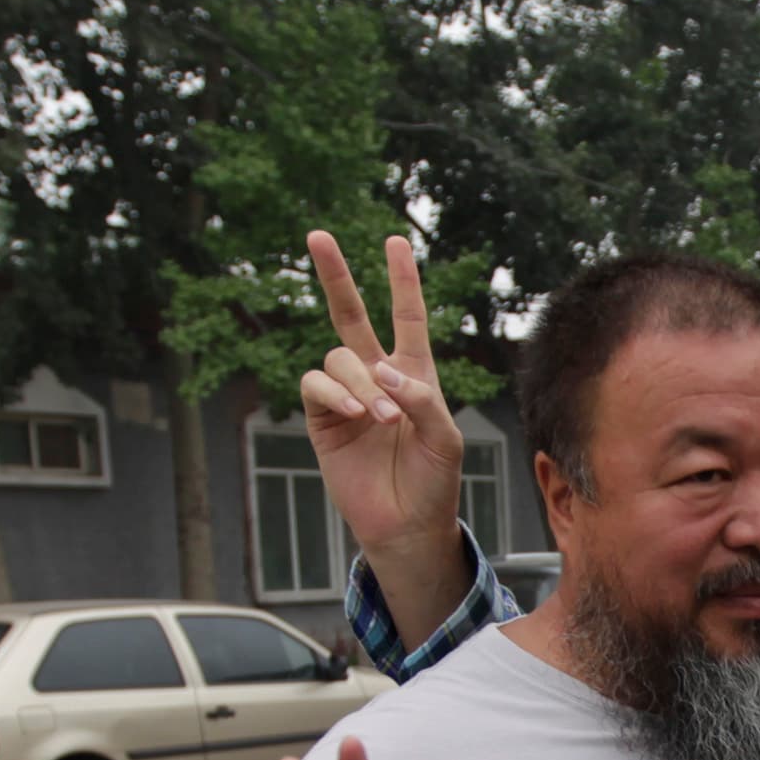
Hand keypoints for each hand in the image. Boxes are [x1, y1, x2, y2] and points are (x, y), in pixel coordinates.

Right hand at [300, 233, 464, 581]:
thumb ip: (421, 399)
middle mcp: (376, 377)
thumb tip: (381, 371)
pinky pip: (316, 385)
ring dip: (360, 383)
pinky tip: (354, 414)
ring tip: (383, 420)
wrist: (408, 523)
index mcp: (414, 375)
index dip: (402, 281)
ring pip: (339, 358)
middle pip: (351, 315)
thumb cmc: (435, 480)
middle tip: (317, 235)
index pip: (407, 318)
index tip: (395, 241)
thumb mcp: (444, 437)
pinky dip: (335, 394)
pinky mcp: (321, 418)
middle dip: (335, 275)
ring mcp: (346, 396)